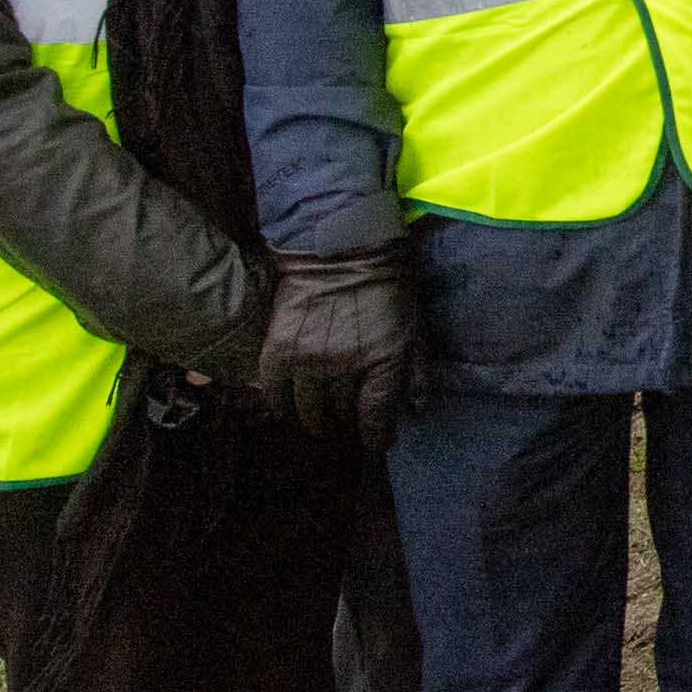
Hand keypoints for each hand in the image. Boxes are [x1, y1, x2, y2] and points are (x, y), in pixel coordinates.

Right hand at [256, 241, 417, 450]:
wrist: (341, 246)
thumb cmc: (387, 285)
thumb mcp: (414, 326)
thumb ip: (415, 370)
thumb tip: (416, 409)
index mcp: (383, 361)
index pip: (375, 416)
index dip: (375, 438)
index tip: (375, 446)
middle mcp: (345, 367)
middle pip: (341, 414)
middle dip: (346, 426)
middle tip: (346, 428)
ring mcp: (309, 359)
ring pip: (308, 409)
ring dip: (315, 421)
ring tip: (320, 423)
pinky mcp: (279, 348)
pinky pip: (275, 391)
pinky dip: (280, 406)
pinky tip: (288, 410)